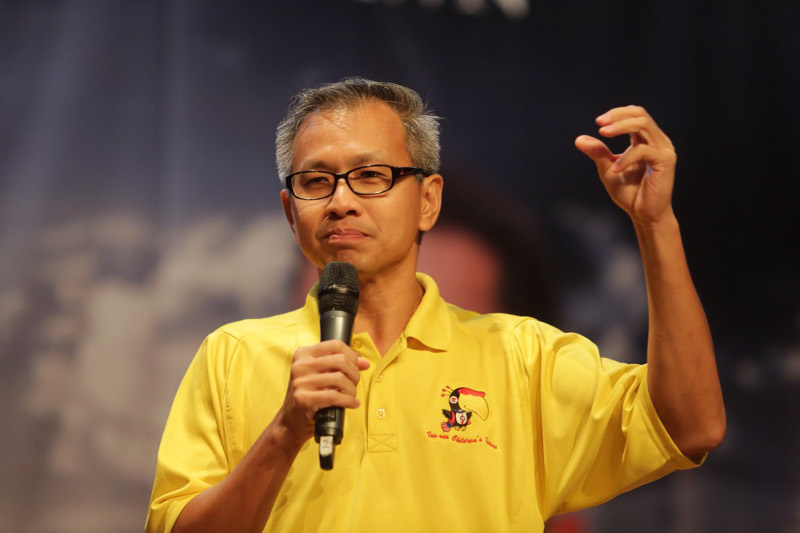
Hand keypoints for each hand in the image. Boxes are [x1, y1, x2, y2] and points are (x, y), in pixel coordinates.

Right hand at [275, 340, 369, 446]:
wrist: (290, 420)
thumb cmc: (309, 395)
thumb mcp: (321, 374)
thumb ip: (340, 365)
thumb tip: (364, 363)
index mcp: (303, 354)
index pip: (335, 345)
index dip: (352, 355)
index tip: (358, 366)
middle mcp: (300, 366)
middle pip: (340, 360)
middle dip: (354, 373)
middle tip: (355, 383)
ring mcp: (300, 382)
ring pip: (340, 379)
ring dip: (352, 389)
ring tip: (351, 395)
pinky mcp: (303, 399)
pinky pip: (334, 396)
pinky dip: (348, 401)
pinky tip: (351, 404)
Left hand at [575, 105, 676, 223]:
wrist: (644, 214)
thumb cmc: (629, 192)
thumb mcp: (608, 169)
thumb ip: (598, 153)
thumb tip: (579, 139)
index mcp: (645, 140)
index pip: (635, 114)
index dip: (617, 113)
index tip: (598, 122)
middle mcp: (657, 141)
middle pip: (640, 114)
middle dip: (618, 116)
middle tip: (600, 125)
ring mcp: (663, 149)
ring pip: (643, 125)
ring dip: (621, 127)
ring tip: (603, 134)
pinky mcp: (666, 161)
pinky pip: (644, 151)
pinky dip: (626, 158)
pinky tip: (616, 169)